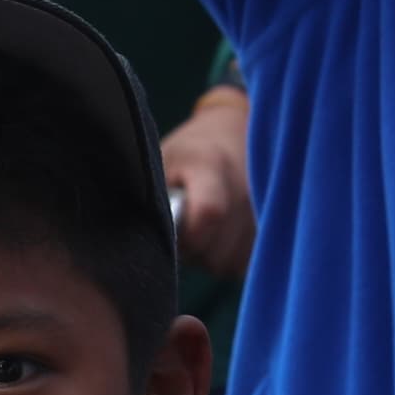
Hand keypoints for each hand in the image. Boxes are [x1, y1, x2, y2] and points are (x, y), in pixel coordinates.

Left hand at [163, 81, 255, 274]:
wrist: (238, 131)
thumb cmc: (190, 150)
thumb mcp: (162, 160)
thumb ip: (152, 196)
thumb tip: (121, 239)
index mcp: (212, 165)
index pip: (209, 215)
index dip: (187, 237)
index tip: (173, 231)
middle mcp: (246, 188)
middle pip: (216, 251)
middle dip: (194, 251)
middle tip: (183, 230)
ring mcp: (264, 208)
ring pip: (230, 263)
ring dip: (212, 256)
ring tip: (203, 231)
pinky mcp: (273, 226)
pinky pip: (245, 263)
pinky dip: (230, 257)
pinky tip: (221, 238)